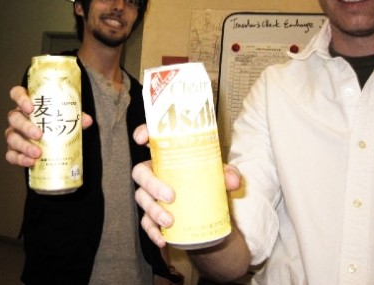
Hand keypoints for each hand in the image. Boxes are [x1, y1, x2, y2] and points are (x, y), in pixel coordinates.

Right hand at [4, 85, 92, 166]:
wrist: (52, 140)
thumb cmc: (56, 122)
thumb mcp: (66, 116)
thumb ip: (75, 116)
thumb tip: (87, 120)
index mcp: (28, 103)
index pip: (17, 94)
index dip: (20, 99)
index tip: (30, 107)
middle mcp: (18, 117)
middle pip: (14, 118)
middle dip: (25, 126)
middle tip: (38, 135)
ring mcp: (14, 133)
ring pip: (11, 137)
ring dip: (23, 146)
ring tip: (37, 153)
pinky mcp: (14, 150)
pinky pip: (11, 154)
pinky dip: (19, 159)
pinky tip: (31, 162)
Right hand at [131, 124, 241, 247]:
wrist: (209, 216)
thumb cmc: (209, 185)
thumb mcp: (220, 176)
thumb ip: (228, 174)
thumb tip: (232, 180)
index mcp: (166, 157)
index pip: (150, 140)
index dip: (142, 134)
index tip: (141, 139)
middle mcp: (154, 173)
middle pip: (141, 173)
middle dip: (152, 184)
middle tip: (171, 196)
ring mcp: (150, 195)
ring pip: (141, 198)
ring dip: (153, 210)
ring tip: (170, 221)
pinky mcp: (152, 216)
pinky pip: (146, 223)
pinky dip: (152, 232)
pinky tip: (162, 239)